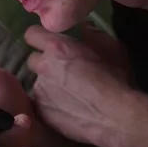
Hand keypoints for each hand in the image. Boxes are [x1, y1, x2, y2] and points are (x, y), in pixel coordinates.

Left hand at [25, 23, 133, 146]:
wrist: (116, 118)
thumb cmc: (116, 80)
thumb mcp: (112, 49)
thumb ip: (93, 34)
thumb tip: (83, 28)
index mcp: (57, 47)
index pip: (31, 34)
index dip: (40, 38)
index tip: (49, 44)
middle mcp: (43, 67)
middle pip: (32, 60)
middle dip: (44, 63)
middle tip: (62, 71)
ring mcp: (40, 91)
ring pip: (37, 83)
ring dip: (48, 85)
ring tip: (68, 94)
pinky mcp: (41, 112)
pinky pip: (41, 104)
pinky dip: (50, 104)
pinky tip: (67, 109)